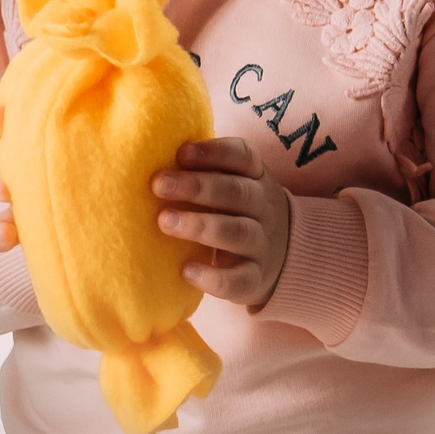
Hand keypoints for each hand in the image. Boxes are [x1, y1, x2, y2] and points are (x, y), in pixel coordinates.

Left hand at [153, 138, 291, 309]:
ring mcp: (262, 244)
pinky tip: (186, 271)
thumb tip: (149, 154)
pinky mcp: (255, 278)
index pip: (242, 156)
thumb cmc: (239, 209)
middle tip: (158, 184)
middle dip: (196, 187)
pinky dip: (213, 278)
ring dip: (199, 225)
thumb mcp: (233, 182)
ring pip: (237, 232)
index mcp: (256, 177)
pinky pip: (239, 280)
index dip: (213, 152)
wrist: (286, 255)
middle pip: (236, 192)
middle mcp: (264, 207)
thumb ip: (202, 170)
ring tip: (164, 221)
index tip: (181, 152)